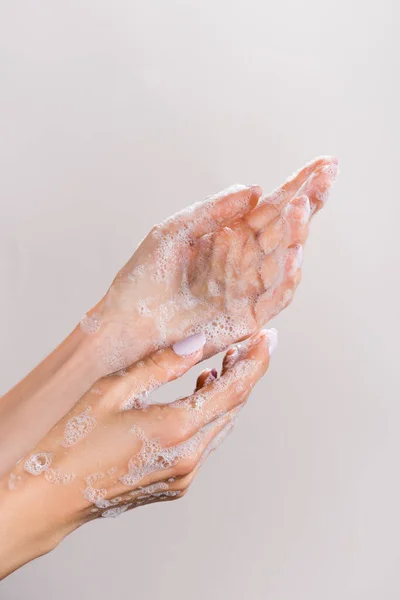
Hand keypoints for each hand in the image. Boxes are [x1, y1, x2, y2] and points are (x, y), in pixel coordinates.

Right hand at [0, 328, 275, 576]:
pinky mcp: (177, 483)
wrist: (54, 494)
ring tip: (221, 366)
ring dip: (227, 395)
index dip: (255, 361)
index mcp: (177, 428)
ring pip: (222, 425)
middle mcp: (190, 456)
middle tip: (249, 346)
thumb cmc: (75, 440)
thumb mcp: (114, 389)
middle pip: (234, 407)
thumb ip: (161, 365)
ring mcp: (185, 474)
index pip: (234, 388)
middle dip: (245, 374)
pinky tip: (198, 396)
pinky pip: (206, 443)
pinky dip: (209, 416)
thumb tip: (199, 344)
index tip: (267, 339)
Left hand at [82, 156, 336, 373]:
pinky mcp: (244, 319)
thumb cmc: (143, 280)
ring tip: (300, 209)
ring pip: (282, 261)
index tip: (322, 165)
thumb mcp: (174, 232)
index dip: (296, 188)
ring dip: (295, 236)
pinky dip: (285, 279)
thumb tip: (256, 189)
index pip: (269, 210)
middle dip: (306, 204)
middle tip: (324, 178)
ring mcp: (246, 291)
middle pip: (283, 231)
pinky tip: (293, 255)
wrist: (125, 325)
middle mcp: (243, 262)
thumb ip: (213, 211)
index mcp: (228, 238)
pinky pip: (273, 298)